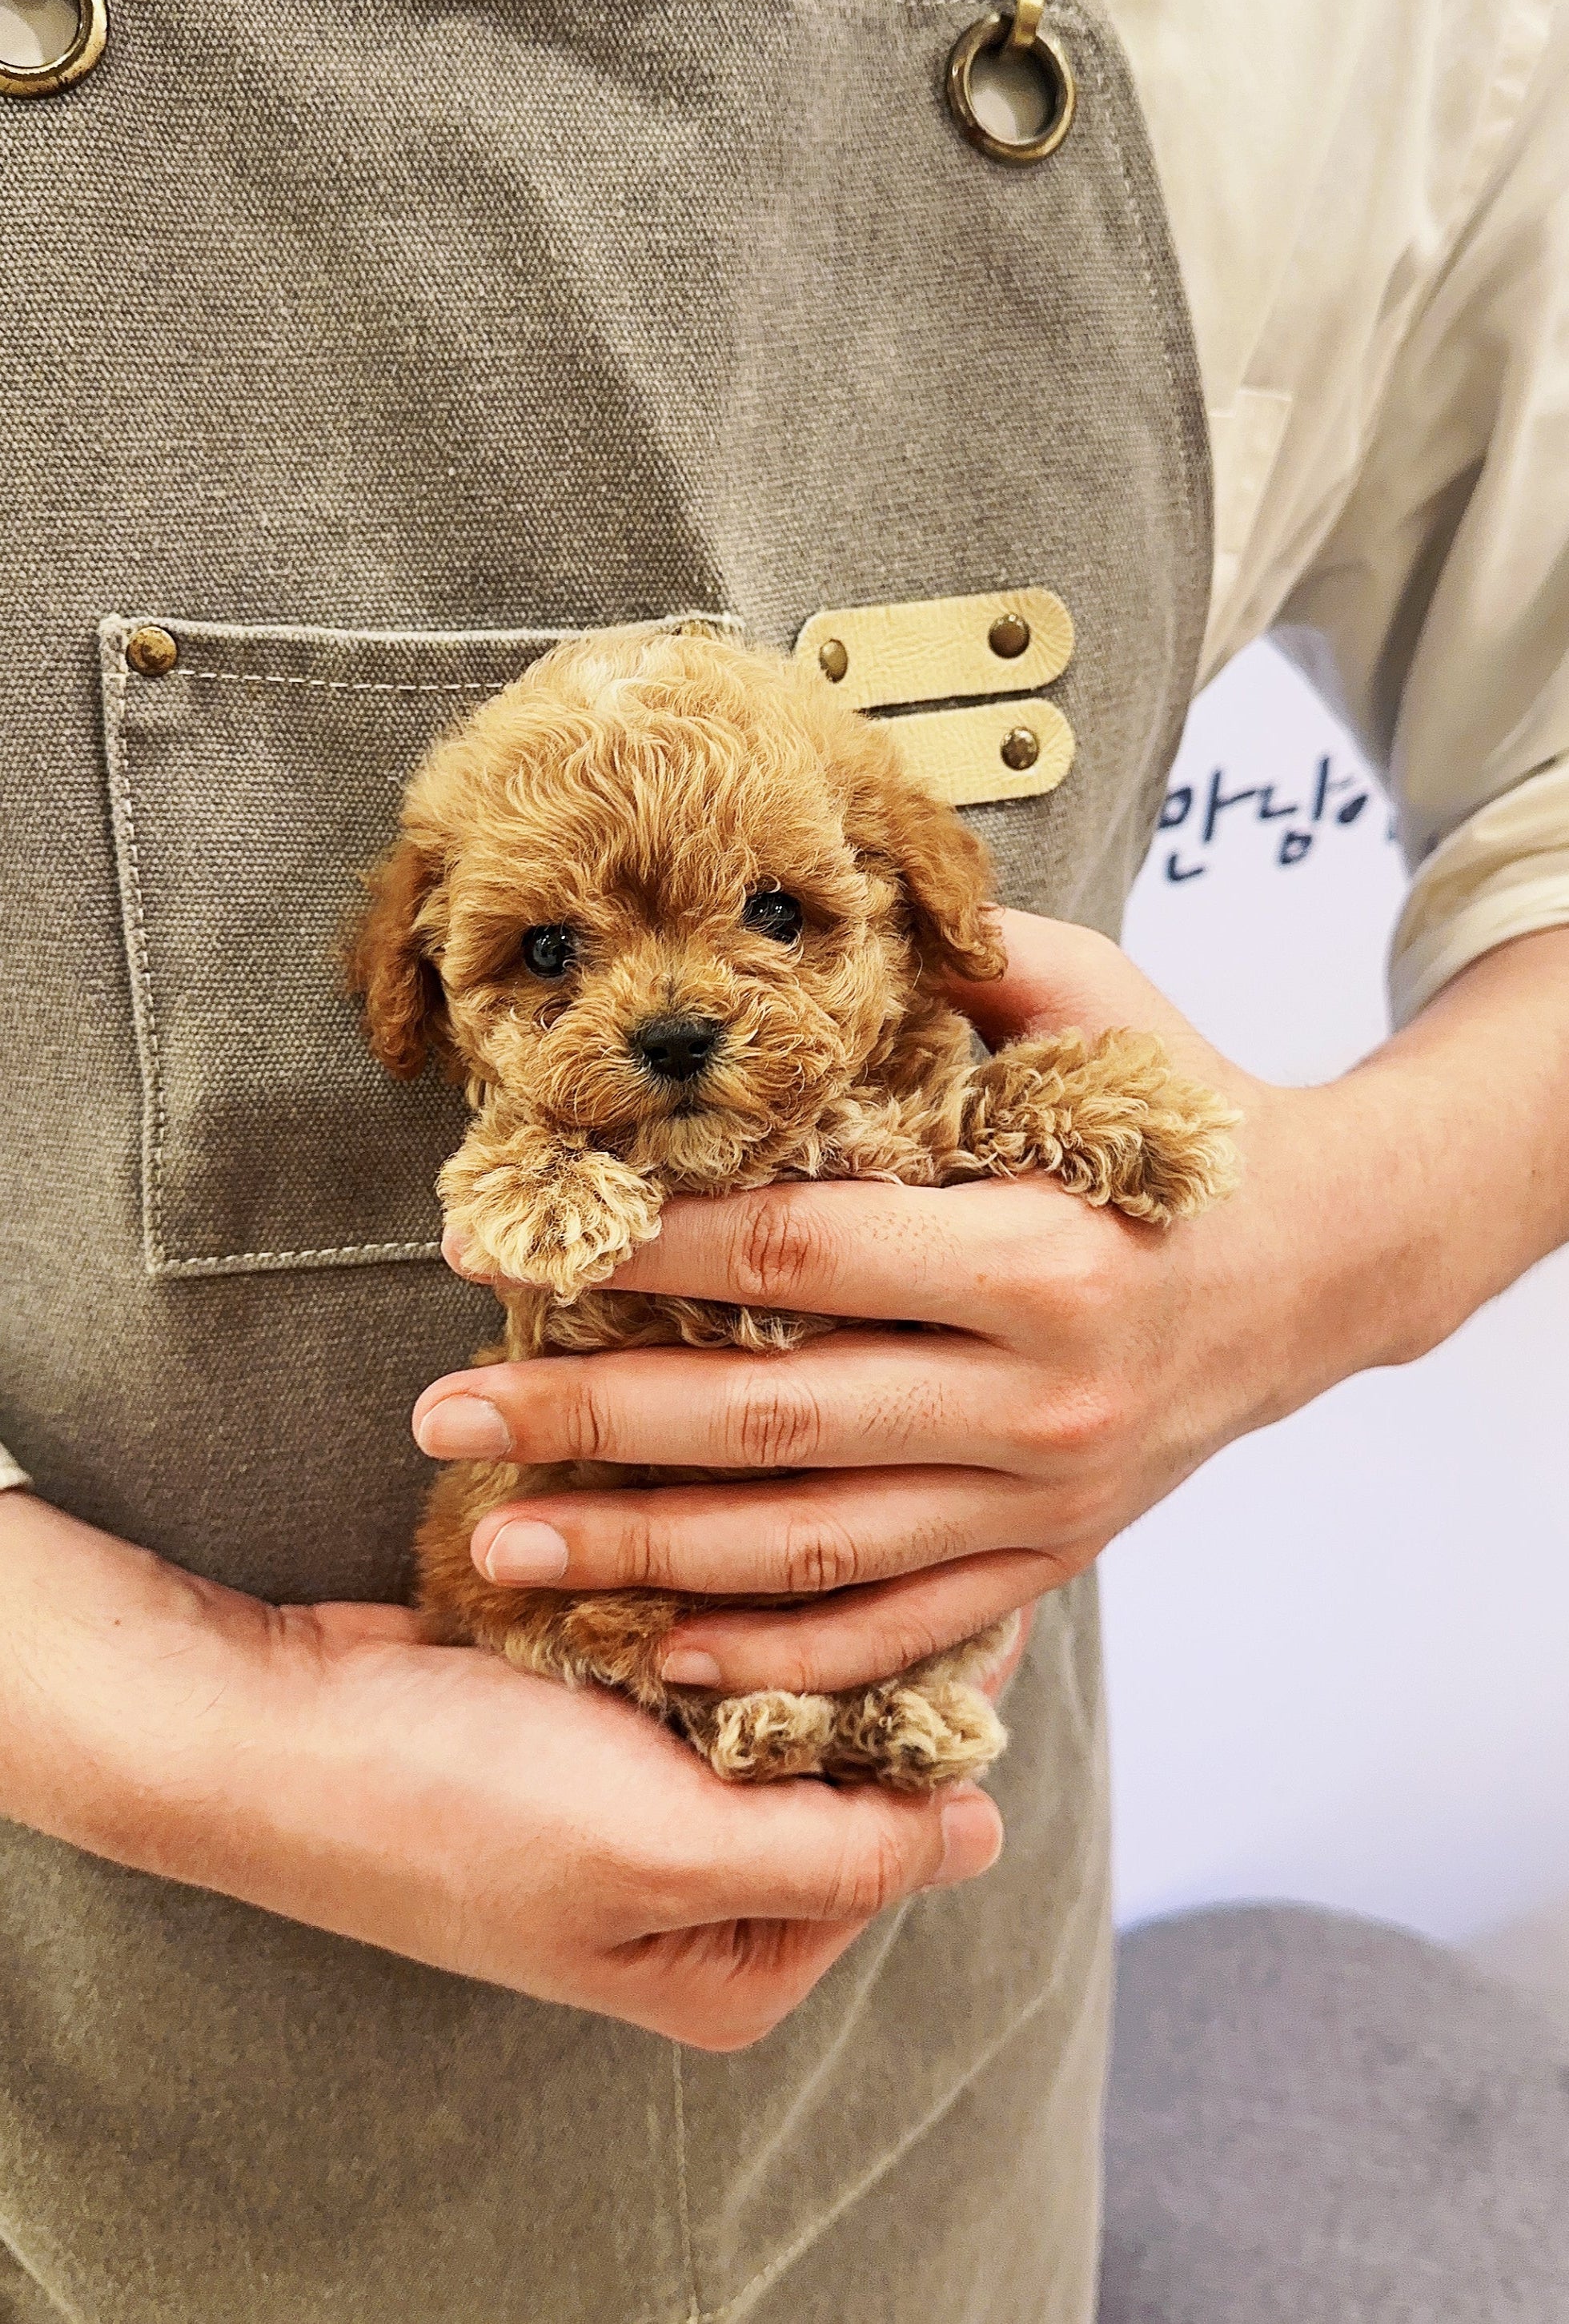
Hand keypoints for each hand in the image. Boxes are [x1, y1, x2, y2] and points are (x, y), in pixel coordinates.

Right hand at [0, 1491, 1002, 2048]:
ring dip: (790, 1611)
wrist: (276, 1723)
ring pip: (779, 1691)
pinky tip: (739, 1521)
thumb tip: (986, 1833)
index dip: (940, 1716)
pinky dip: (717, 1595)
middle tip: (892, 1524)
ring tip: (827, 1510)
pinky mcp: (607, 1720)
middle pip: (846, 1761)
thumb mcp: (664, 1852)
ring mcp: (651, 1802)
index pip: (899, 1835)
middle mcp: (706, 1894)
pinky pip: (705, 1652)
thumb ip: (836, 1855)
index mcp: (736, 1963)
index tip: (974, 1593)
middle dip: (863, 1652)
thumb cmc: (453, 1802)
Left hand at [421, 914, 1568, 1696]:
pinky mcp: (1046, 1560)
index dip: (645, 1254)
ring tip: (502, 1547)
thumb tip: (815, 921)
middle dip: (593, 1420)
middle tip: (446, 1414)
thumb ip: (964, 963)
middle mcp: (1039, 1398)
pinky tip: (659, 1647)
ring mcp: (1042, 1500)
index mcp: (1043, 1253)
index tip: (508, 1242)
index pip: (801, 1256)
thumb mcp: (1101, 1005)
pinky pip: (893, 1628)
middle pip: (775, 1422)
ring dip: (643, 1557)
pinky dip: (774, 1652)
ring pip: (813, 1552)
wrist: (1327, 1267)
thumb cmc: (1192, 1127)